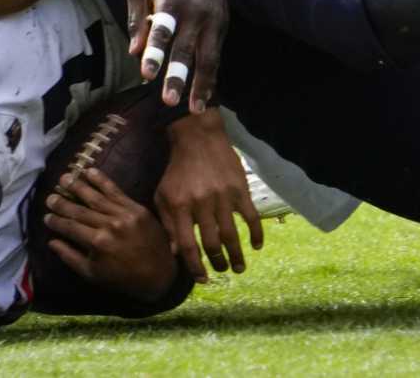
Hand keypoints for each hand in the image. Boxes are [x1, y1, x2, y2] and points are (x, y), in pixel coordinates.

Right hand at [41, 167, 178, 302]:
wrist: (159, 273)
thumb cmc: (122, 278)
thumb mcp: (93, 274)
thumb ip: (70, 257)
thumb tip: (51, 242)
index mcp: (97, 243)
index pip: (70, 227)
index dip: (56, 221)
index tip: (46, 216)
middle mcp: (109, 225)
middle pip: (80, 210)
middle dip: (63, 203)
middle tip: (50, 196)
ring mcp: (124, 214)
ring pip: (96, 197)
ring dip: (79, 186)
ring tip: (65, 178)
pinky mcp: (136, 207)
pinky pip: (116, 191)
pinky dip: (102, 180)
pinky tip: (90, 172)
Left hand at [126, 0, 228, 112]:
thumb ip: (135, 18)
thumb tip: (134, 52)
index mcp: (171, 0)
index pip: (162, 29)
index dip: (155, 52)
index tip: (147, 75)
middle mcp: (194, 13)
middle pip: (186, 49)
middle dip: (178, 76)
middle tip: (169, 100)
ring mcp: (212, 21)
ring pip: (208, 57)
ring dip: (202, 84)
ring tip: (195, 109)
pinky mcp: (222, 26)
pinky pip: (216, 56)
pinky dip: (211, 77)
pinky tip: (206, 97)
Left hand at [155, 111, 263, 281]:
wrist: (198, 139)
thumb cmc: (177, 171)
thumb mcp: (163, 196)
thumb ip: (167, 225)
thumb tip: (176, 254)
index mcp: (180, 207)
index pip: (188, 246)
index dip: (195, 267)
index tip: (202, 279)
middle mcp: (201, 204)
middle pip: (211, 243)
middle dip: (217, 263)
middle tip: (221, 271)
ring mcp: (222, 197)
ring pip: (231, 234)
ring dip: (236, 255)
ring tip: (239, 268)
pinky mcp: (239, 189)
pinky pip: (251, 216)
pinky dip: (256, 234)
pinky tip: (256, 246)